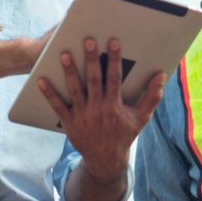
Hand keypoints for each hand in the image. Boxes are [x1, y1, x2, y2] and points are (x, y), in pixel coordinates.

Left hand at [39, 37, 164, 180]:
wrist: (105, 159)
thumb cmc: (124, 134)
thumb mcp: (141, 118)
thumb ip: (152, 97)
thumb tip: (161, 76)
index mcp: (114, 105)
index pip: (115, 78)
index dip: (114, 59)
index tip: (113, 42)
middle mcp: (98, 108)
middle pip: (94, 80)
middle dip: (91, 60)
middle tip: (87, 41)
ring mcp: (82, 115)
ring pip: (75, 90)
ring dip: (69, 72)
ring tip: (64, 54)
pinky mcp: (69, 122)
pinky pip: (58, 106)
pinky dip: (49, 94)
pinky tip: (41, 80)